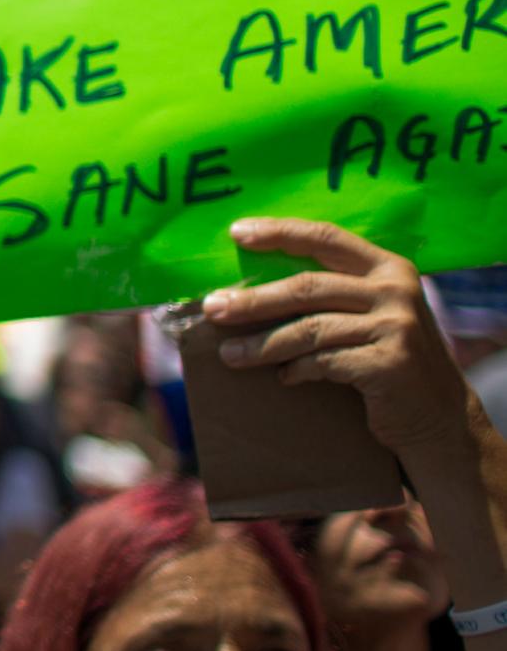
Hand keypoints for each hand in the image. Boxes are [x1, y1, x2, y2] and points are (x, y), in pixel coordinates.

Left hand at [203, 217, 468, 456]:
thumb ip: (330, 294)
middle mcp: (395, 290)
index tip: (235, 232)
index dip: (279, 233)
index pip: (325, 237)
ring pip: (309, 329)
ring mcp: (397, 326)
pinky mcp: (390, 364)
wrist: (439, 417)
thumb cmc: (387, 359)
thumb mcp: (369, 315)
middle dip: (253, 300)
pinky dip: (296, 370)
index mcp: (388, 267)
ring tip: (229, 355)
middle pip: (307, 287)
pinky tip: (284, 378)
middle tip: (212, 309)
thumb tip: (245, 290)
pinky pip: (324, 362)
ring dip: (262, 344)